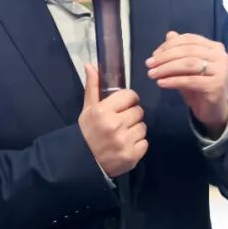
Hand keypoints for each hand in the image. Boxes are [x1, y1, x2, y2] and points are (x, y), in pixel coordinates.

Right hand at [78, 63, 147, 177]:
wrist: (82, 163)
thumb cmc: (87, 133)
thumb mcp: (87, 109)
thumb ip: (92, 87)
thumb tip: (90, 64)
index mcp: (103, 111)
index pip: (130, 96)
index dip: (128, 100)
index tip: (123, 106)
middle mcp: (114, 125)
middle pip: (138, 111)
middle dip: (131, 116)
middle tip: (121, 123)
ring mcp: (124, 142)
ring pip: (143, 127)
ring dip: (135, 130)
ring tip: (123, 135)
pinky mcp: (131, 156)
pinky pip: (144, 143)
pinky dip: (138, 145)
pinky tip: (126, 146)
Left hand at [146, 31, 227, 137]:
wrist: (213, 110)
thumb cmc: (198, 86)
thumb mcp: (186, 67)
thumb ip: (180, 51)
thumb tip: (169, 34)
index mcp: (214, 47)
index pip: (188, 40)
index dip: (169, 45)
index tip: (154, 55)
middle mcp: (221, 55)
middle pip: (188, 51)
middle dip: (165, 57)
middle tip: (149, 64)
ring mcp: (221, 70)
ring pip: (189, 64)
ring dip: (167, 68)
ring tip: (152, 74)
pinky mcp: (217, 85)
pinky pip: (190, 80)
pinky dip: (173, 81)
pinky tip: (161, 83)